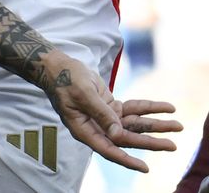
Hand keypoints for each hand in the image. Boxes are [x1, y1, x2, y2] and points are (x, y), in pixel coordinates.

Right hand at [45, 54, 180, 171]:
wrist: (57, 66)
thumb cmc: (65, 79)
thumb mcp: (83, 94)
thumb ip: (101, 113)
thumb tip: (118, 135)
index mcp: (84, 129)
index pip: (108, 148)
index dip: (126, 159)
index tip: (144, 168)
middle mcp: (96, 127)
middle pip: (126, 137)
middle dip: (150, 141)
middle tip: (172, 145)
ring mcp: (103, 117)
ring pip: (133, 124)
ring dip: (155, 124)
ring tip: (177, 125)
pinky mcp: (109, 107)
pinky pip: (132, 110)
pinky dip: (148, 108)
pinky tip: (165, 107)